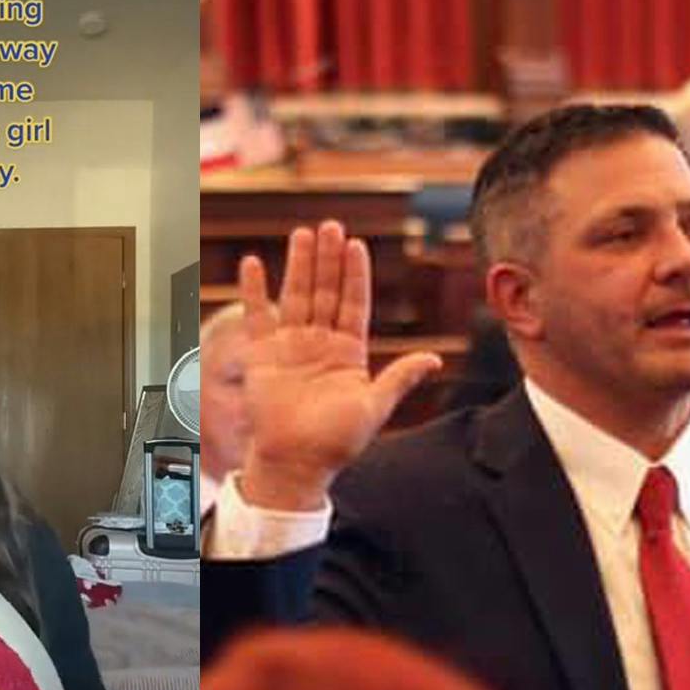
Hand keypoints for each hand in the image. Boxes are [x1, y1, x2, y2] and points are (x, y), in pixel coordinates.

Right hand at [236, 221, 441, 509]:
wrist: (295, 463)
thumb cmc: (336, 442)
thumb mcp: (375, 407)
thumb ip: (400, 378)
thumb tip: (435, 360)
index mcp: (349, 352)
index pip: (354, 303)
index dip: (355, 274)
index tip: (357, 246)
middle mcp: (320, 342)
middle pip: (326, 291)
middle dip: (328, 259)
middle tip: (331, 225)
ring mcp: (291, 346)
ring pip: (296, 295)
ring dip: (299, 265)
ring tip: (302, 233)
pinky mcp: (263, 355)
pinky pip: (257, 316)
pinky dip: (254, 290)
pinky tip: (254, 263)